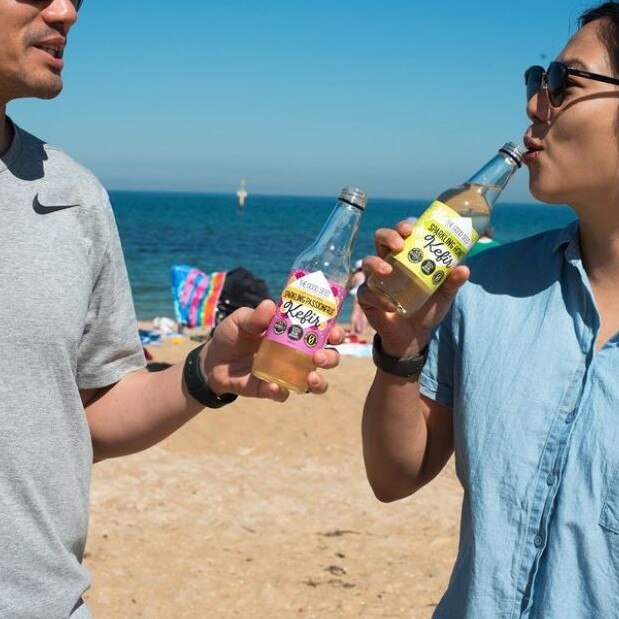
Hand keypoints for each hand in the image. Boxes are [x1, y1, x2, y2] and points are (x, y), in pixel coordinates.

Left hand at [201, 300, 343, 401]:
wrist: (212, 360)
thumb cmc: (233, 335)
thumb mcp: (241, 320)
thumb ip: (255, 316)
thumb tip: (269, 306)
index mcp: (295, 332)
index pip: (323, 332)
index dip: (335, 332)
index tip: (335, 333)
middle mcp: (297, 354)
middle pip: (327, 358)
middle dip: (330, 358)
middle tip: (318, 356)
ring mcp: (287, 374)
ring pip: (315, 382)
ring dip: (319, 382)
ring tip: (311, 378)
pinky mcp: (272, 389)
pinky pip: (284, 394)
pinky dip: (282, 392)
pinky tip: (275, 386)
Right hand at [358, 220, 468, 357]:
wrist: (415, 335)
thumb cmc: (428, 308)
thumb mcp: (445, 295)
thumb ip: (453, 281)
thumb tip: (464, 268)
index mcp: (406, 256)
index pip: (401, 233)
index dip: (403, 226)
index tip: (410, 229)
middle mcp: (388, 262)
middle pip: (380, 239)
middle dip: (388, 236)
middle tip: (399, 244)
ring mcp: (375, 279)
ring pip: (367, 262)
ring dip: (376, 263)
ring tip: (388, 271)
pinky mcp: (366, 298)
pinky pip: (367, 293)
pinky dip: (379, 298)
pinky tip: (391, 306)